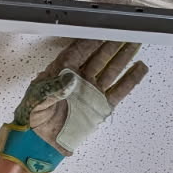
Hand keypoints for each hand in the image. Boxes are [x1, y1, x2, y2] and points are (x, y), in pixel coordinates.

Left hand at [0, 39, 147, 172]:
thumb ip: (53, 88)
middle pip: (99, 56)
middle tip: (125, 31)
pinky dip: (130, 79)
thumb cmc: (33, 118)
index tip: (104, 30)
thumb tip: (71, 79)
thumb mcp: (37, 100)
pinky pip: (119, 90)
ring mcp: (91, 91)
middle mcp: (79, 78)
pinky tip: (139, 67)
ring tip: (136, 43)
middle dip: (112, 43)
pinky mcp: (100, 106)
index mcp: (61, 71)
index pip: (80, 51)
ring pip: (111, 69)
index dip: (92, 40)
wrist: (39, 142)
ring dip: (124, 56)